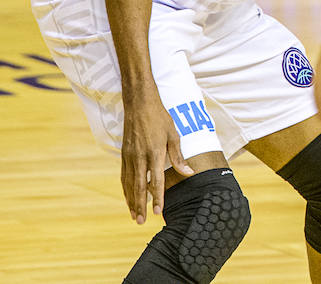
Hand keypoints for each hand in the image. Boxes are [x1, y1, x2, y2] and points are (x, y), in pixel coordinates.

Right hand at [120, 93, 193, 223]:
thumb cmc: (160, 118)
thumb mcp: (174, 135)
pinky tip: (128, 197)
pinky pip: (124, 176)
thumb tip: (188, 173)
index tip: (158, 212)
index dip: (158, 198)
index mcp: (155, 153)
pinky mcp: (124, 155)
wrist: (139, 104)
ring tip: (134, 215)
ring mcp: (130, 157)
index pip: (156, 181)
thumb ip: (179, 156)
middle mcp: (140, 157)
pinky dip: (126, 189)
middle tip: (141, 222)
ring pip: (129, 184)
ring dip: (131, 201)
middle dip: (140, 206)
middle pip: (140, 187)